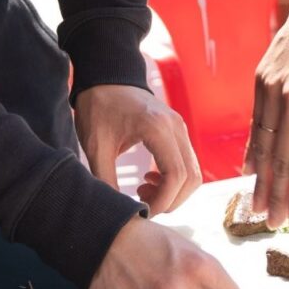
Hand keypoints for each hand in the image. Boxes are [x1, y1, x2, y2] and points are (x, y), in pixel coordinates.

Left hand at [75, 84, 202, 215]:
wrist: (105, 77)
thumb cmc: (98, 107)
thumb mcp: (95, 146)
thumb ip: (105, 180)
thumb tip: (118, 212)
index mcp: (157, 128)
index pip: (176, 175)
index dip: (163, 201)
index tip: (142, 210)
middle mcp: (175, 126)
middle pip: (191, 177)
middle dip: (171, 200)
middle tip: (143, 204)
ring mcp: (180, 127)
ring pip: (193, 172)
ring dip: (174, 191)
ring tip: (144, 192)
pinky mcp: (177, 130)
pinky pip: (187, 162)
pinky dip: (175, 179)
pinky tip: (150, 179)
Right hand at [247, 0, 288, 228]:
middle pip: (282, 162)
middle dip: (277, 198)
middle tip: (272, 224)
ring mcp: (275, 89)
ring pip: (264, 145)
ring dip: (261, 181)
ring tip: (257, 207)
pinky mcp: (261, 78)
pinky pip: (256, 122)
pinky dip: (253, 149)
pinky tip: (251, 170)